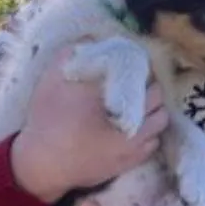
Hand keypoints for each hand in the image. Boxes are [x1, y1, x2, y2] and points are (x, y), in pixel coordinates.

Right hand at [11, 49, 168, 202]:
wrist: (43, 165)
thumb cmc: (48, 120)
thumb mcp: (53, 79)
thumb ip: (71, 54)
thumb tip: (91, 40)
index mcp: (118, 99)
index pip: (144, 76)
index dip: (140, 67)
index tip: (132, 64)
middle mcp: (134, 123)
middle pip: (158, 98)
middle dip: (149, 87)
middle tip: (135, 83)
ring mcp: (135, 146)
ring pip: (161, 121)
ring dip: (153, 109)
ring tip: (137, 104)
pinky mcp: (129, 163)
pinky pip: (153, 143)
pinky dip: (149, 131)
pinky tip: (133, 126)